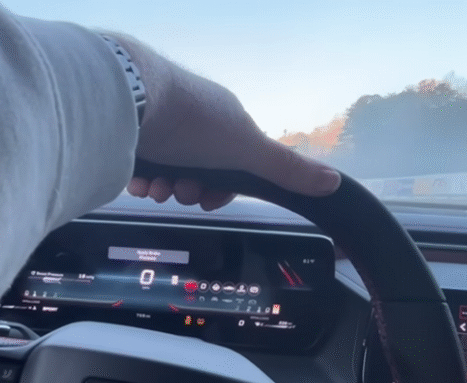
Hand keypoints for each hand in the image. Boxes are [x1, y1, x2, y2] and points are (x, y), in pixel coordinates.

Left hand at [106, 34, 341, 210]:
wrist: (134, 97)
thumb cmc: (197, 122)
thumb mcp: (248, 150)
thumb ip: (287, 169)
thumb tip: (334, 182)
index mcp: (225, 121)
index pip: (232, 166)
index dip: (222, 190)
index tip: (210, 200)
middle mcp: (195, 122)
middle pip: (198, 173)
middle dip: (189, 190)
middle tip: (181, 190)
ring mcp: (162, 127)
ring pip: (168, 172)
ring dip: (165, 187)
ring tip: (157, 185)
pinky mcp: (132, 134)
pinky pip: (140, 166)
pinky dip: (142, 179)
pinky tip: (139, 181)